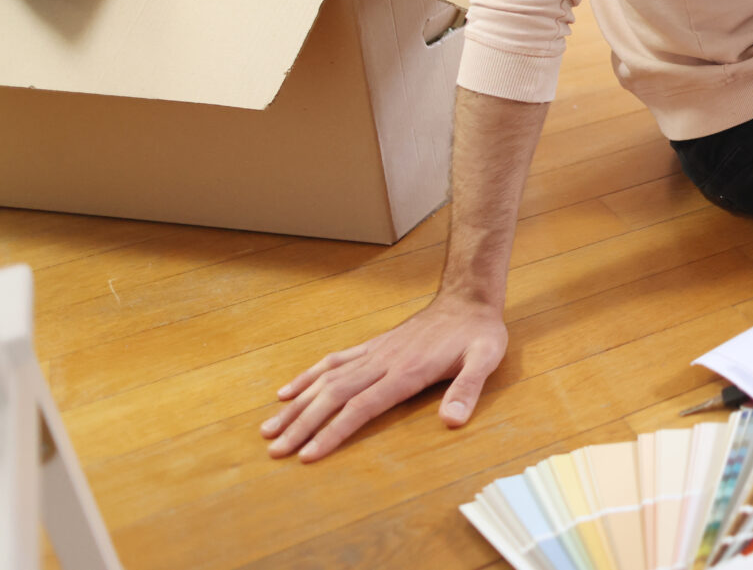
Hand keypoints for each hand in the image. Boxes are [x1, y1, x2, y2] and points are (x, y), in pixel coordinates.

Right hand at [261, 294, 507, 461]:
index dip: (334, 431)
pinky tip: (287, 392)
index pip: (362, 407)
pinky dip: (307, 376)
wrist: (467, 299)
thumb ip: (467, 389)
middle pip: (333, 396)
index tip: (308, 454)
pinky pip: (333, 361)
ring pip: (326, 379)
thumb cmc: (477, 334)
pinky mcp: (372, 346)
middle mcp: (382, 362)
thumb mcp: (485, 360)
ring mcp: (373, 352)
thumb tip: (452, 421)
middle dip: (302, 424)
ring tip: (268, 428)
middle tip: (275, 450)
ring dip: (296, 404)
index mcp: (406, 372)